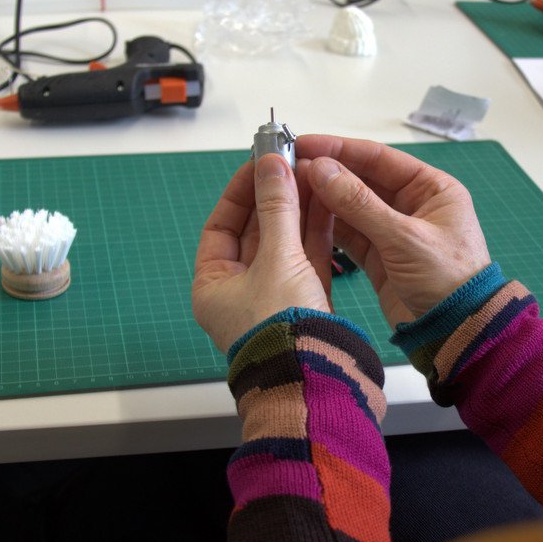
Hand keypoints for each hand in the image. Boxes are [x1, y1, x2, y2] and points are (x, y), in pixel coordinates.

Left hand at [192, 153, 333, 353]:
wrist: (315, 378)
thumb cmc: (281, 330)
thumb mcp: (276, 259)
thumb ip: (278, 208)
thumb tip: (270, 166)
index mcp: (214, 287)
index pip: (221, 226)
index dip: (240, 192)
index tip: (259, 164)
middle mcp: (241, 292)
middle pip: (256, 232)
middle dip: (275, 197)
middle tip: (291, 163)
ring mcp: (275, 297)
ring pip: (286, 243)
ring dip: (299, 210)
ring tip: (314, 175)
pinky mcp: (306, 302)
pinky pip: (308, 259)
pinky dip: (318, 233)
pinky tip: (329, 204)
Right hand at [298, 135, 490, 328]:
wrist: (458, 333)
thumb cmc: (447, 280)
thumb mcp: (404, 238)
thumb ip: (359, 203)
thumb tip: (319, 168)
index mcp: (432, 189)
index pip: (380, 158)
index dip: (340, 149)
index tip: (303, 143)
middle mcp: (413, 204)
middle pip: (362, 180)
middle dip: (327, 174)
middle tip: (288, 167)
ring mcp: (394, 231)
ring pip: (352, 207)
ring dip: (323, 199)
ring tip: (288, 190)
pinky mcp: (379, 257)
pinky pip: (349, 234)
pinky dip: (327, 227)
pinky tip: (302, 217)